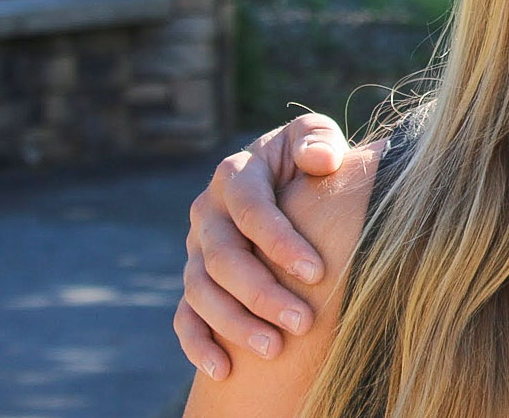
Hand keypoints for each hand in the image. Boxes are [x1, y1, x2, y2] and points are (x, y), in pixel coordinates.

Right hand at [176, 113, 350, 379]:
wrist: (286, 180)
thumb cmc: (309, 158)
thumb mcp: (314, 137)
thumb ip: (317, 139)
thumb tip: (322, 159)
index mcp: (236, 175)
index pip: (252, 210)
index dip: (280, 242)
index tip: (317, 272)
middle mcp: (208, 213)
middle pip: (224, 258)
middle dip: (262, 293)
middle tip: (302, 322)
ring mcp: (196, 250)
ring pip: (202, 292)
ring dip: (235, 324)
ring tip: (274, 349)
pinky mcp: (195, 281)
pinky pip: (186, 316)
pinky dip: (198, 344)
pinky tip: (223, 369)